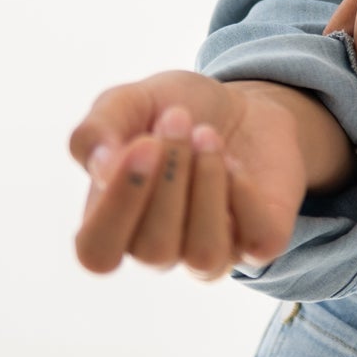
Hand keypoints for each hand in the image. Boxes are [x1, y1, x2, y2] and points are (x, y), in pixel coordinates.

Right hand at [68, 71, 306, 279]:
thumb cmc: (173, 109)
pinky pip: (257, 241)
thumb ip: (96, 131)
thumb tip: (101, 168)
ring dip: (207, 187)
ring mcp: (211, 251)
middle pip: (153, 249)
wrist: (242, 102)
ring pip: (204, 254)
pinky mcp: (260, 241)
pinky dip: (246, 195)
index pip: (97, 253)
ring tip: (208, 135)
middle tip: (180, 118)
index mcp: (113, 226)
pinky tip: (236, 163)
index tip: (144, 142)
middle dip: (170, 177)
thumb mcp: (127, 103)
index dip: (118, 206)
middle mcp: (158, 249)